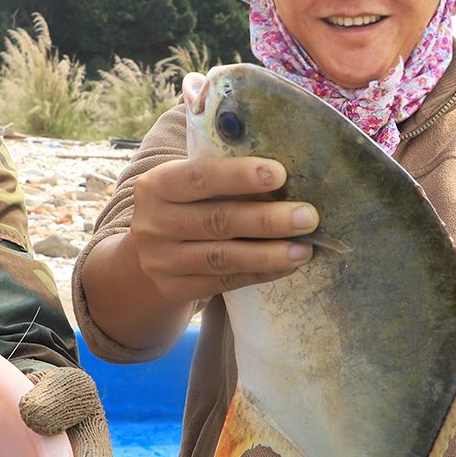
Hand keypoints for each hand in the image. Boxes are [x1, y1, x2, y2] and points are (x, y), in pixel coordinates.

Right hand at [127, 156, 317, 303]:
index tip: (280, 174)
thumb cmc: (183, 205)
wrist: (147, 253)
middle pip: (216, 221)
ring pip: (223, 258)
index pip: (199, 177)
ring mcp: (163, 261)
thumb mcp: (185, 182)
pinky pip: (224, 282)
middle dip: (266, 219)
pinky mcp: (176, 288)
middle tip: (307, 217)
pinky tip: (287, 265)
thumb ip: (219, 172)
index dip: (238, 176)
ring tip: (304, 248)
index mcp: (157, 185)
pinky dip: (259, 273)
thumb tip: (284, 167)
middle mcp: (154, 224)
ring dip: (269, 253)